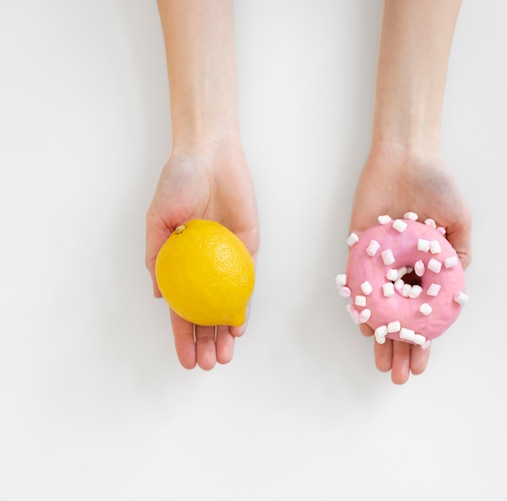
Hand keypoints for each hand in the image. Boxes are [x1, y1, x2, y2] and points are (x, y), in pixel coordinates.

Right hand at [146, 141, 258, 369]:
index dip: (183, 336)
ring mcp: (227, 258)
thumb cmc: (178, 182)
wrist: (210, 155)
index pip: (182, 308)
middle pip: (207, 312)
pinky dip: (244, 304)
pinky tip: (239, 325)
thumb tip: (160, 296)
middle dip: (208, 342)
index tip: (187, 361)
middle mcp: (204, 265)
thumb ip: (157, 256)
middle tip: (210, 364)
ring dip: (225, 331)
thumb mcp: (157, 220)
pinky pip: (247, 280)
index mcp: (181, 262)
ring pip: (228, 303)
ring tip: (225, 355)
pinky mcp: (248, 247)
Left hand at [349, 145, 470, 383]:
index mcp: (424, 267)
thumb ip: (458, 256)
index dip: (422, 340)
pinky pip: (357, 282)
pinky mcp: (358, 248)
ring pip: (377, 307)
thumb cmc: (437, 185)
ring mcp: (377, 261)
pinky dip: (361, 305)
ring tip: (382, 362)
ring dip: (379, 335)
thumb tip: (456, 290)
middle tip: (398, 375)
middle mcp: (400, 269)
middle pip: (398, 316)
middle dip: (399, 347)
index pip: (421, 313)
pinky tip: (366, 327)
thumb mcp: (459, 222)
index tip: (420, 365)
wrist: (407, 156)